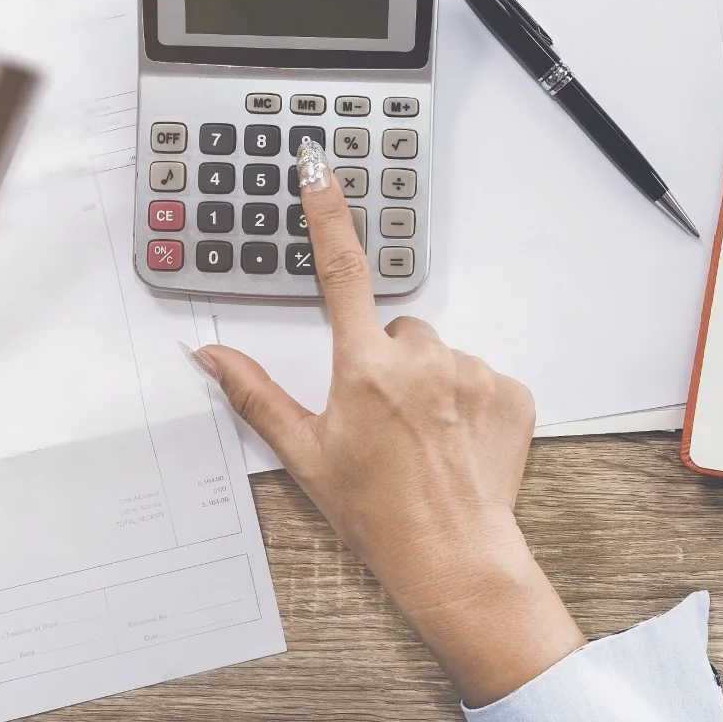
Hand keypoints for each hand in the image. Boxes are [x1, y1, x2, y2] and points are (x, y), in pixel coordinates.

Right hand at [196, 139, 584, 706]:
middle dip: (387, 360)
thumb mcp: (305, 453)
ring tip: (422, 437)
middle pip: (398, 329)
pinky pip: (482, 376)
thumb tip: (211, 357)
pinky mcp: (511, 391)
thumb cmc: (377, 512)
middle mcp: (422, 360)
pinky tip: (456, 441)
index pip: (341, 272)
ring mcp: (472, 373)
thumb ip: (254, 394)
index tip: (319, 168)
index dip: (327, 214)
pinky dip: (469, 400)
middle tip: (383, 418)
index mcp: (365, 369)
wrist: (452, 555)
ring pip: (441, 354)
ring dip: (431, 382)